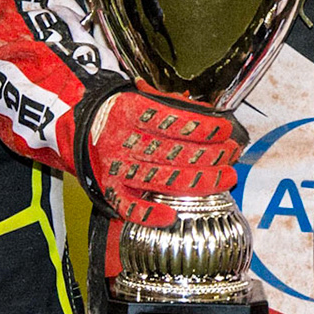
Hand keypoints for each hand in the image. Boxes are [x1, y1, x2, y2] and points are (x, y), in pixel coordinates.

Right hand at [80, 85, 244, 226]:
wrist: (81, 126)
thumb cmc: (122, 113)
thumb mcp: (144, 97)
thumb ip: (175, 105)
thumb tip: (209, 113)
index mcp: (131, 112)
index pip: (173, 121)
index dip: (204, 127)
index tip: (225, 130)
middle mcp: (123, 141)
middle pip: (173, 152)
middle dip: (210, 155)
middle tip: (232, 155)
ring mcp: (116, 167)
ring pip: (159, 179)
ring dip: (197, 182)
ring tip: (225, 178)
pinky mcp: (109, 190)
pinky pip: (128, 206)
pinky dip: (148, 214)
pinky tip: (171, 216)